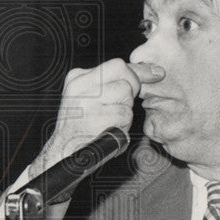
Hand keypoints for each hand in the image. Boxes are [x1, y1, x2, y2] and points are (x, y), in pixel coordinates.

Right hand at [33, 60, 163, 173]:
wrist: (62, 154)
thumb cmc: (82, 126)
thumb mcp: (91, 97)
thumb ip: (115, 81)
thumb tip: (156, 71)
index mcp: (77, 78)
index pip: (117, 65)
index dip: (140, 71)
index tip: (157, 74)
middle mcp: (79, 87)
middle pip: (125, 76)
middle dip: (132, 89)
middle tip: (122, 104)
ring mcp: (86, 103)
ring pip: (126, 95)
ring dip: (125, 111)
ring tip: (108, 121)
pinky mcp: (95, 119)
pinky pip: (125, 115)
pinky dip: (123, 126)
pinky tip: (108, 131)